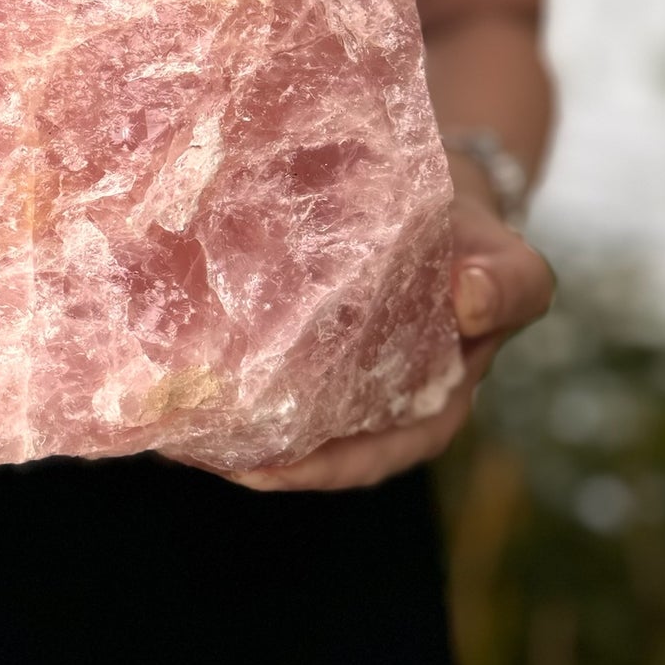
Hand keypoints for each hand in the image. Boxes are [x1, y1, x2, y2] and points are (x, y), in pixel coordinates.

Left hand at [169, 188, 555, 492]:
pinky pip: (250, 354)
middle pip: (298, 442)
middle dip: (238, 445)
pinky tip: (163, 347)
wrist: (441, 195)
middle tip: (180, 437)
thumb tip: (471, 297)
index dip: (309, 468)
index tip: (254, 467)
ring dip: (213, 408)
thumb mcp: (509, 262)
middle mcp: (366, 403)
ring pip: (265, 405)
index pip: (363, 457)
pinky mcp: (289, 332)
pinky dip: (212, 355)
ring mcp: (324, 371)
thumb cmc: (476, 243)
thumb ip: (508, 283)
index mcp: (424, 409)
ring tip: (155, 404)